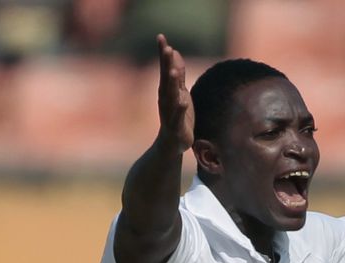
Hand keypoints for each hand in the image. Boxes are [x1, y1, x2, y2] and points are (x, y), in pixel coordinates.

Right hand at [156, 34, 193, 152]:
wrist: (171, 144)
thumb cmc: (177, 115)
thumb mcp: (180, 91)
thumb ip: (178, 73)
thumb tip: (174, 52)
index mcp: (167, 90)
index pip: (165, 69)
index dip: (163, 54)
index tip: (161, 37)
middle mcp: (165, 99)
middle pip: (166, 79)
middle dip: (166, 65)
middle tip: (166, 48)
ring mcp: (170, 113)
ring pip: (170, 97)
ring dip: (172, 84)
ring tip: (173, 71)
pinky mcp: (176, 127)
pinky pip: (178, 117)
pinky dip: (180, 109)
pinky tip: (183, 102)